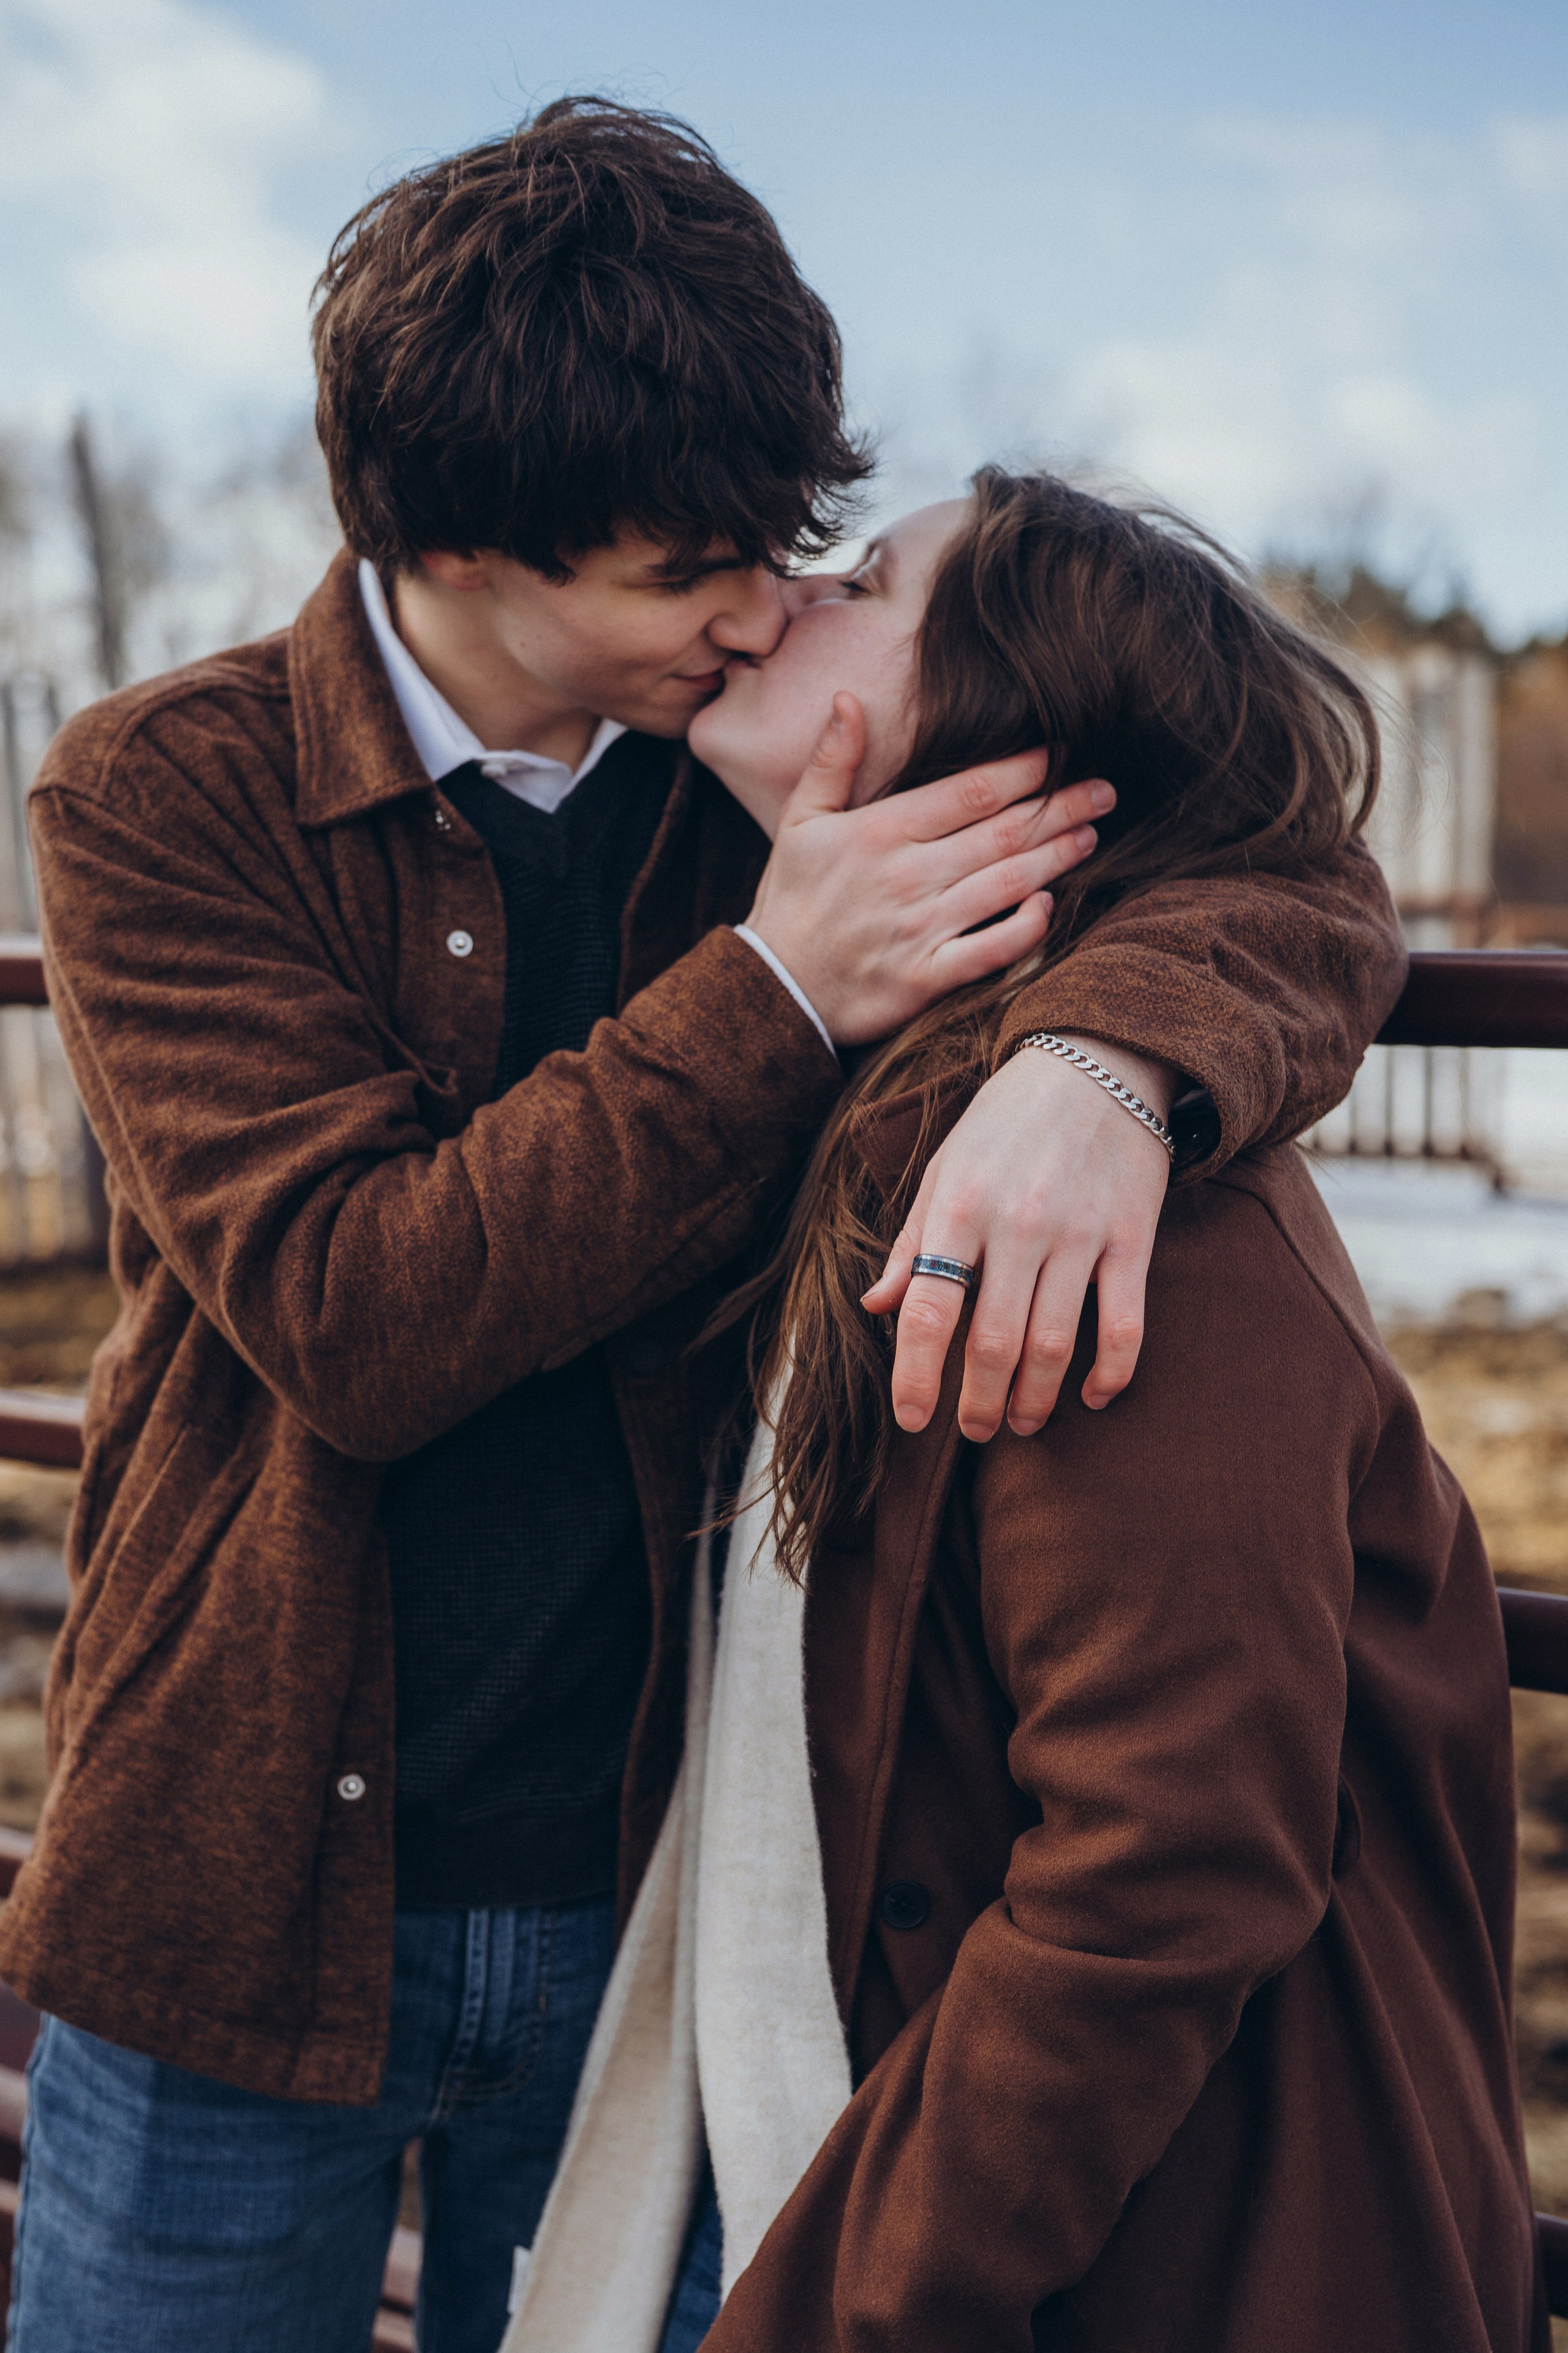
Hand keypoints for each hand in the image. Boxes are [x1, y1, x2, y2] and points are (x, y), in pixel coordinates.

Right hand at [743, 695, 1113, 1048]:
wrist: (772, 990)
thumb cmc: (791, 902)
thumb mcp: (799, 822)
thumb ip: (831, 761)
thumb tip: (848, 698)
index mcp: (881, 831)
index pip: (971, 790)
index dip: (1024, 769)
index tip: (1061, 753)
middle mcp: (908, 876)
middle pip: (1002, 832)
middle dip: (1060, 807)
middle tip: (1104, 791)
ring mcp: (920, 928)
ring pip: (1006, 884)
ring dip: (1055, 857)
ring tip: (1091, 836)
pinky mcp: (926, 978)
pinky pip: (990, 950)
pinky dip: (1024, 928)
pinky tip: (1050, 906)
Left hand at [862, 1036, 1175, 1438]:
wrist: (1100, 1059)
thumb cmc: (1007, 1120)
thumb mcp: (945, 1168)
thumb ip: (912, 1242)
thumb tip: (874, 1307)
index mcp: (960, 1207)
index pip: (927, 1310)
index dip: (914, 1375)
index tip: (913, 1419)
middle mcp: (1017, 1224)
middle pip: (991, 1342)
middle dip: (977, 1401)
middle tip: (974, 1430)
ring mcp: (1080, 1234)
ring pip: (1054, 1344)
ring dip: (1035, 1399)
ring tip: (1021, 1422)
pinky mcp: (1133, 1237)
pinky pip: (1124, 1324)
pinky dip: (1111, 1372)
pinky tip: (1093, 1396)